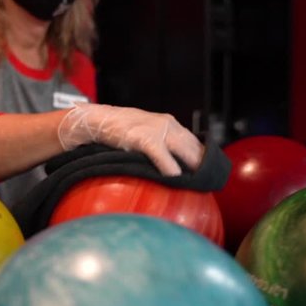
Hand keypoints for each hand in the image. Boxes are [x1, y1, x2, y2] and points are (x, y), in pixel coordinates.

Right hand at [57, 103, 202, 175]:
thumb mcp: (146, 131)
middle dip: (202, 166)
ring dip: (192, 169)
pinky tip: (175, 179)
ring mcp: (158, 130)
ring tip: (198, 184)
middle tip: (207, 183)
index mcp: (170, 123)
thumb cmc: (119, 130)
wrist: (98, 120)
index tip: (207, 174)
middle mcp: (168, 124)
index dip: (202, 159)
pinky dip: (171, 169)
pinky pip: (164, 157)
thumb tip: (176, 165)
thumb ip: (161, 143)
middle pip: (194, 148)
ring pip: (184, 151)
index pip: (195, 142)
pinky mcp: (145, 138)